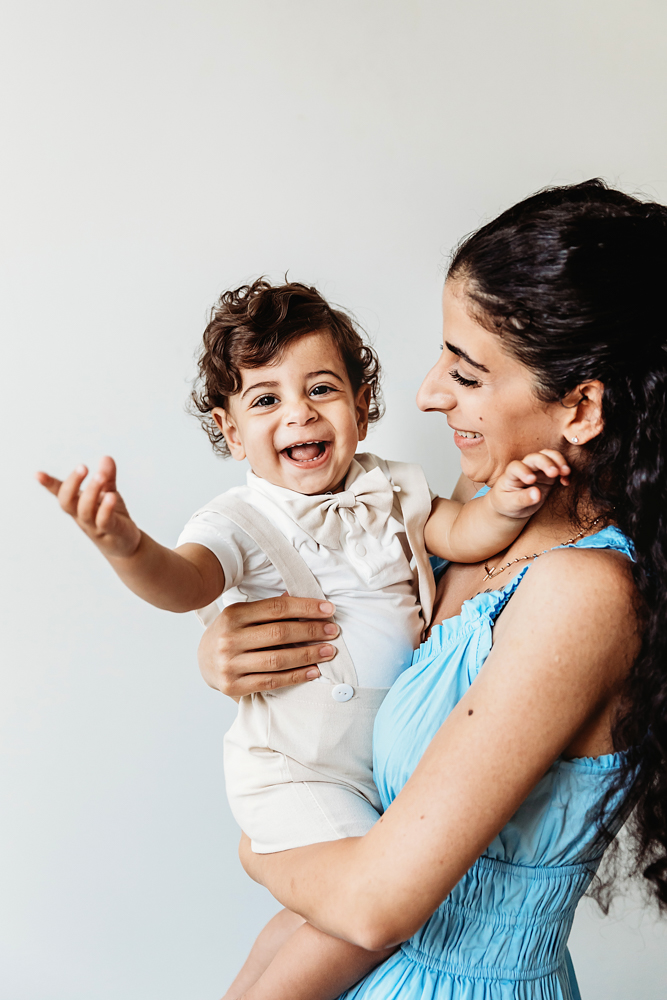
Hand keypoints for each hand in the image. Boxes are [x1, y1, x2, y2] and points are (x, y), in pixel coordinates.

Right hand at [36, 455, 141, 558]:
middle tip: (82, 466)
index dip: (48, 484)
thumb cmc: (112, 517)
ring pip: (85, 510)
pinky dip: (106, 508)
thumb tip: (106, 457)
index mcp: (78, 504)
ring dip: (91, 492)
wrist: (125, 545)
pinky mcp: (110, 531)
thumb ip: (107, 476)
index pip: (60, 493)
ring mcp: (94, 525)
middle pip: (67, 501)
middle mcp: (81, 515)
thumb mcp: (109, 492)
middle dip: (72, 483)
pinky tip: (111, 496)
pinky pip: (104, 521)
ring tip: (99, 476)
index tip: (37, 474)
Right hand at [197, 595, 339, 696]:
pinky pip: (272, 681)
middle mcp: (229, 638)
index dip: (305, 608)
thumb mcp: (243, 615)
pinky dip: (296, 676)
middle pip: (280, 633)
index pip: (276, 608)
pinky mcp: (234, 686)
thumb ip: (269, 609)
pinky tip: (313, 671)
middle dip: (311, 631)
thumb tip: (300, 598)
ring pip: (278, 659)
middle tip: (333, 631)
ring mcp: (230, 664)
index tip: (328, 609)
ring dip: (308, 655)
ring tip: (328, 651)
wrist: (203, 661)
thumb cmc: (230, 634)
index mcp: (233, 615)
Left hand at [489, 449, 570, 519]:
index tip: (531, 480)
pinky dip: (564, 472)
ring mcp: (537, 469)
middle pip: (534, 457)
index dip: (524, 471)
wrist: (514, 505)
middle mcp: (525, 467)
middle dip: (545, 462)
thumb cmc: (508, 503)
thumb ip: (522, 499)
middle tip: (554, 473)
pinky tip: (566, 482)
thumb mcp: (511, 504)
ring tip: (566, 472)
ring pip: (548, 456)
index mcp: (511, 474)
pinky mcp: (548, 474)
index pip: (516, 466)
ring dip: (558, 461)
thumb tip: (537, 494)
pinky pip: (558, 467)